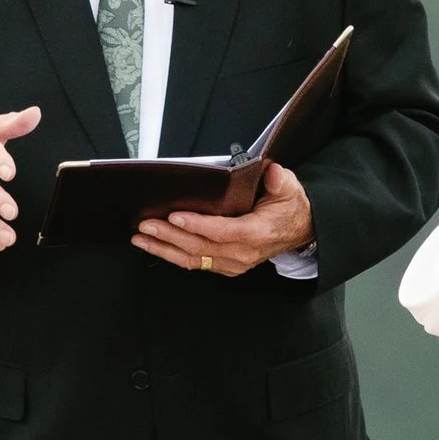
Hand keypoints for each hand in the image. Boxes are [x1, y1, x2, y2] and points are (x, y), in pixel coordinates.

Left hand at [133, 161, 313, 276]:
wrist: (298, 230)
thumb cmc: (288, 208)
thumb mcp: (290, 189)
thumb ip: (280, 181)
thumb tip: (273, 173)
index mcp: (257, 233)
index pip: (222, 232)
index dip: (197, 225)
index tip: (175, 216)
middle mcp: (243, 253)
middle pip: (200, 247)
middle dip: (169, 236)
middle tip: (146, 224)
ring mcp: (233, 263)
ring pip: (193, 259)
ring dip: (164, 249)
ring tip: (140, 237)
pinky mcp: (225, 266)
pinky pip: (196, 263)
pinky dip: (172, 255)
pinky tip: (154, 246)